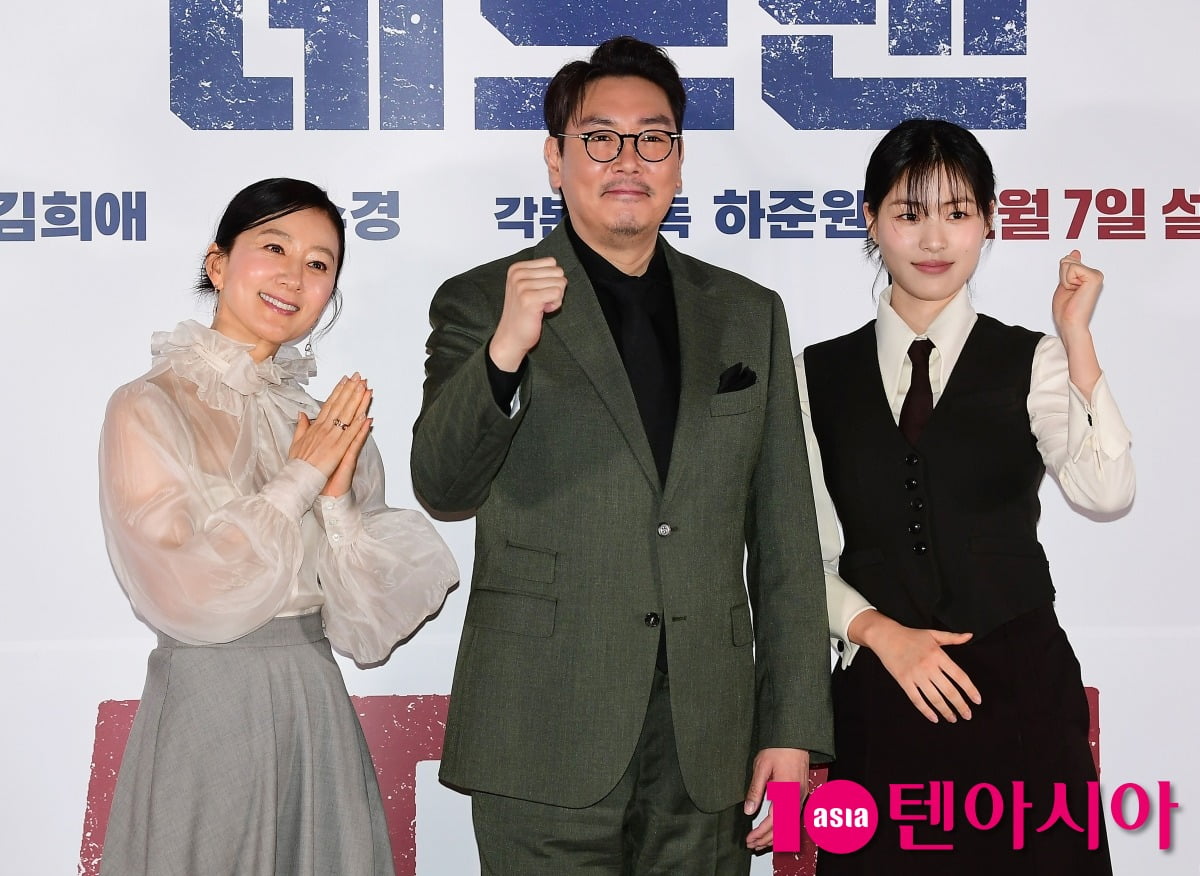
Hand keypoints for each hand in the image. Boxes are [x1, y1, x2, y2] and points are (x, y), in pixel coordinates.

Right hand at [289, 374, 372, 495]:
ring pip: (347, 416)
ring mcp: (332, 439)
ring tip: (365, 389)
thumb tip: (302, 414)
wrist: (297, 480)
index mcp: (316, 427)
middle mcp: (324, 430)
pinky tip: (366, 414)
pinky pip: (351, 435)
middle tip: (359, 377)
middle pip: (340, 405)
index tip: (346, 380)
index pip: (329, 404)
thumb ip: (301, 426)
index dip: (338, 391)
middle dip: (350, 390)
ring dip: (357, 402)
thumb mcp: (296, 442)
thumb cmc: (297, 465)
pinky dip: (359, 425)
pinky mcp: (339, 450)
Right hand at [489, 257, 566, 370]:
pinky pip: (557, 293)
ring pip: (560, 282)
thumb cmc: (523, 314)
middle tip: (542, 301)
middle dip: (555, 288)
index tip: (539, 292)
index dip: (551, 279)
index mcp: (517, 268)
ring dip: (556, 298)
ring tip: (541, 306)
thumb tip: (560, 270)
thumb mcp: (527, 287)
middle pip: (558, 271)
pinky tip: (543, 311)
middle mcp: (518, 274)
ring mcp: (522, 286)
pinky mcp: (529, 298)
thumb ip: (540, 274)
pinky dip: (555, 305)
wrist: (511, 337)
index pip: (552, 262)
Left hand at [744, 747, 809, 850]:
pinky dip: (782, 827)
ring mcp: (801, 796)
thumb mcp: (761, 767)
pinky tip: (773, 829)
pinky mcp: (801, 793)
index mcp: (787, 793)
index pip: (774, 822)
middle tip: (752, 845)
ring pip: (790, 825)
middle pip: (784, 828)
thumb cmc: (778, 748)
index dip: (761, 833)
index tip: (749, 839)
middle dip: (767, 839)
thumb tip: (748, 811)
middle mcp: (797, 797)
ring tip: (760, 842)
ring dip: (775, 836)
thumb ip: (755, 790)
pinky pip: (792, 816)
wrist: (795, 737)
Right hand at [851, 610, 979, 722]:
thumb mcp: (933, 633)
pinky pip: (917, 699)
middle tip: (967, 715)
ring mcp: (915, 675)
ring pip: (934, 698)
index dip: (970, 690)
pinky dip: (926, 711)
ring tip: (953, 718)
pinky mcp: (903, 681)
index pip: (959, 676)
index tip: (977, 700)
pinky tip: (934, 718)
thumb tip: (970, 636)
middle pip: (949, 691)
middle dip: (960, 706)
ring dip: (946, 711)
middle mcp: (928, 666)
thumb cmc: (911, 635)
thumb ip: (953, 637)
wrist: (886, 636)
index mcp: (938, 655)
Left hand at [1052, 249, 1102, 336]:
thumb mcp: (1065, 283)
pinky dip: (1067, 281)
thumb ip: (1070, 268)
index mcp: (1088, 275)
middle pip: (1067, 260)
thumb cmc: (1066, 309)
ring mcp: (1096, 275)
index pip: (1067, 261)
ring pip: (1068, 263)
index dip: (1062, 276)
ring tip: (1072, 292)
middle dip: (1062, 277)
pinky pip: (1071, 268)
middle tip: (1070, 291)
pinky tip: (1075, 291)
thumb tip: (1075, 253)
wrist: (1069, 322)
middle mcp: (1094, 274)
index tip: (1069, 289)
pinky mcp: (1094, 277)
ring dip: (1064, 280)